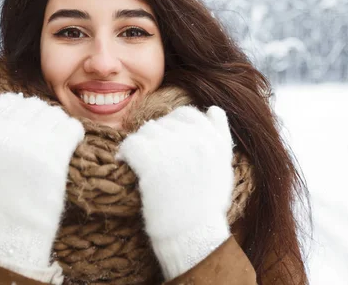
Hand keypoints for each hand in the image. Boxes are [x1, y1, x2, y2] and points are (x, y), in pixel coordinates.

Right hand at [0, 93, 84, 283]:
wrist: (10, 232)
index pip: (8, 101)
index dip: (21, 110)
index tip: (28, 123)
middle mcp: (5, 133)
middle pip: (34, 105)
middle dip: (41, 117)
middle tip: (46, 134)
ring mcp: (30, 142)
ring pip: (54, 113)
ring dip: (58, 124)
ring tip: (57, 139)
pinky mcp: (53, 154)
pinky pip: (71, 126)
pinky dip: (74, 132)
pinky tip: (71, 143)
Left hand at [116, 105, 234, 279]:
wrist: (191, 237)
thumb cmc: (205, 206)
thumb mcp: (223, 168)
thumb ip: (220, 136)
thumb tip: (214, 109)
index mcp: (215, 140)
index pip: (187, 115)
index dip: (173, 127)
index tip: (166, 144)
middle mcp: (197, 141)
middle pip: (164, 122)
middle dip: (156, 137)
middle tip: (152, 158)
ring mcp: (174, 150)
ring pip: (146, 130)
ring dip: (141, 144)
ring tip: (141, 163)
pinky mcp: (152, 162)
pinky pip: (131, 143)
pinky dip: (125, 152)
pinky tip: (125, 162)